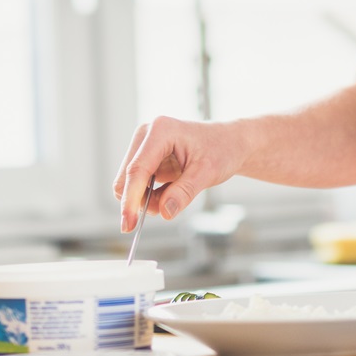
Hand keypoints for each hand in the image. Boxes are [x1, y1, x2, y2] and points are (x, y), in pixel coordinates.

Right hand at [113, 115, 247, 231]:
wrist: (229, 143)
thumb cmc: (221, 149)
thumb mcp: (207, 173)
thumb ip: (184, 192)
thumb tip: (164, 212)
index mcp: (161, 131)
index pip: (137, 169)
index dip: (131, 199)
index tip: (129, 224)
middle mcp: (147, 135)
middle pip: (127, 177)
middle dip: (141, 200)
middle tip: (165, 209)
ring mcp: (144, 146)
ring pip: (129, 183)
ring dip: (147, 199)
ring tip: (176, 194)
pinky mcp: (146, 157)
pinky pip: (137, 184)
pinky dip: (150, 196)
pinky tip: (171, 189)